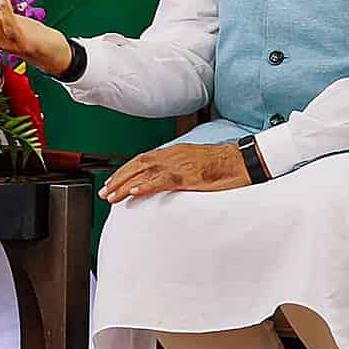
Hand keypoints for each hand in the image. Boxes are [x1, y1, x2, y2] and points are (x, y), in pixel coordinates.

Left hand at [99, 142, 251, 203]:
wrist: (243, 161)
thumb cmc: (223, 165)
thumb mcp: (194, 165)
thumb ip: (177, 171)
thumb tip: (163, 182)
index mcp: (173, 152)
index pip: (142, 160)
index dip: (125, 171)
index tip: (112, 182)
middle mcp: (172, 155)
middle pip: (138, 164)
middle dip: (119, 178)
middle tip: (105, 192)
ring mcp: (180, 164)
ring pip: (145, 172)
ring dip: (125, 184)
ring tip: (112, 196)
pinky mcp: (189, 175)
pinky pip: (163, 180)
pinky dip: (146, 185)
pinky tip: (134, 192)